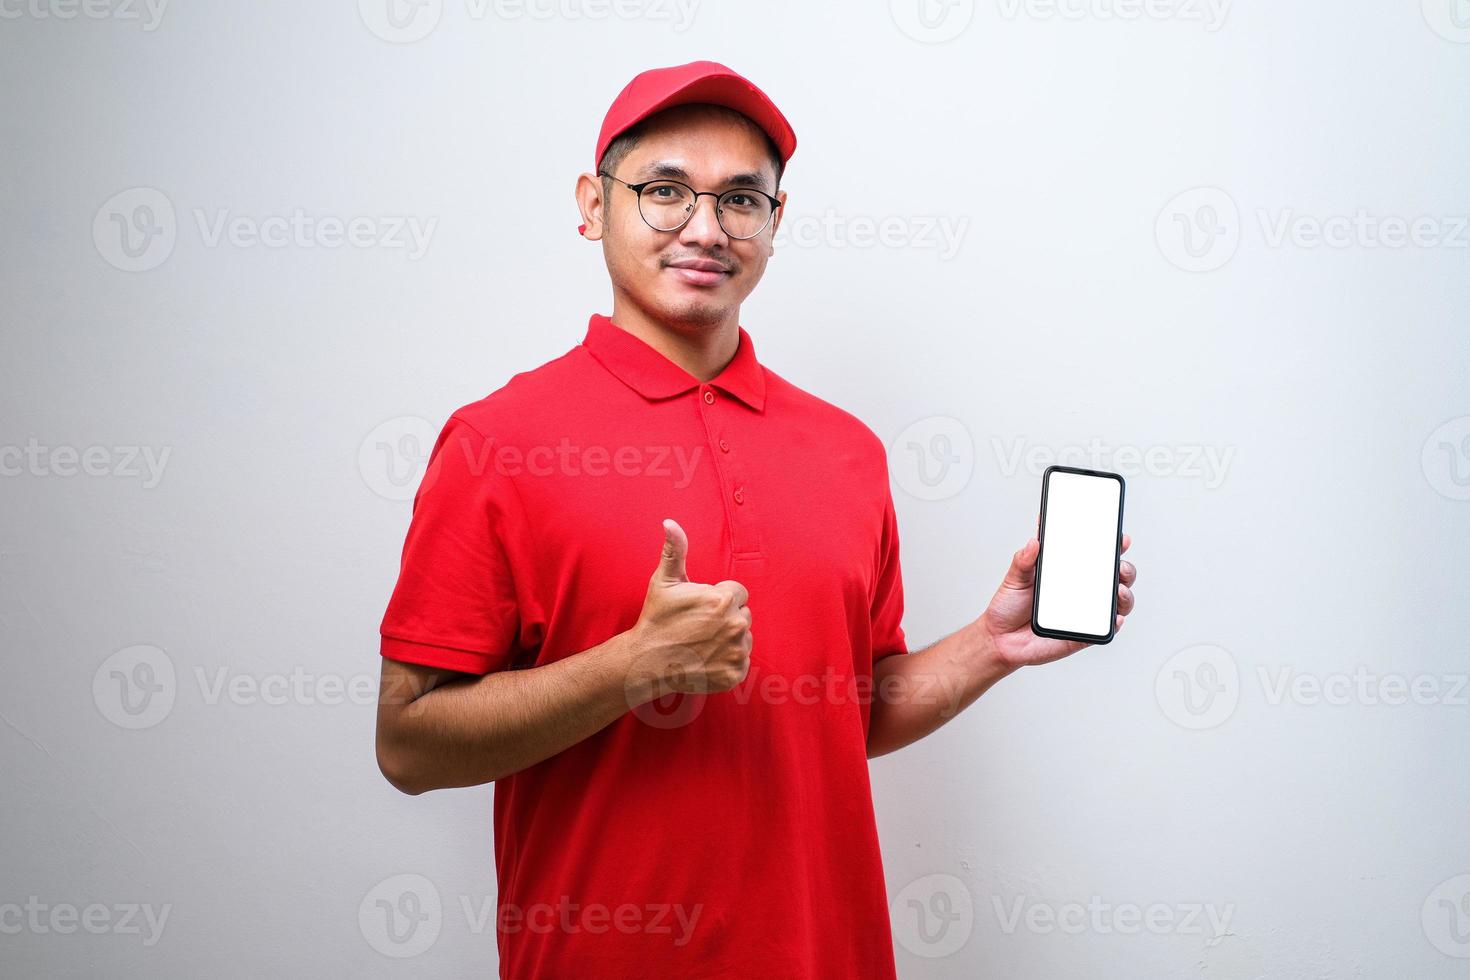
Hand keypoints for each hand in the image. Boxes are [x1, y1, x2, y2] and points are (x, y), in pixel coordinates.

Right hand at [628, 519, 752, 696]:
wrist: (646, 662)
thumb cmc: (656, 619)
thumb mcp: (664, 582)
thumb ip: (675, 550)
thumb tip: (670, 522)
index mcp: (723, 600)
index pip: (739, 593)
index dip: (720, 599)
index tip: (701, 608)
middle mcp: (736, 625)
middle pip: (743, 615)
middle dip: (726, 618)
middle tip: (700, 626)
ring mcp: (736, 652)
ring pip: (744, 638)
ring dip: (729, 640)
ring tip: (702, 643)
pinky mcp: (735, 674)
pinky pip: (742, 662)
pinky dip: (728, 662)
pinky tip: (707, 659)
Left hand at [980, 526, 1136, 668]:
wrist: (1000, 638)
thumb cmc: (1009, 606)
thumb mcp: (1015, 578)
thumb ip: (1023, 560)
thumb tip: (1033, 542)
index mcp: (1068, 573)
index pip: (1097, 557)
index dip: (1113, 546)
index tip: (1120, 538)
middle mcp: (1082, 592)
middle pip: (1115, 578)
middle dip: (1125, 569)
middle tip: (1119, 566)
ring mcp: (1086, 613)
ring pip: (1117, 603)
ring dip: (1125, 595)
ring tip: (1119, 590)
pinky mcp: (1083, 635)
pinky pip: (1105, 630)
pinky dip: (1116, 623)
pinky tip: (1116, 617)